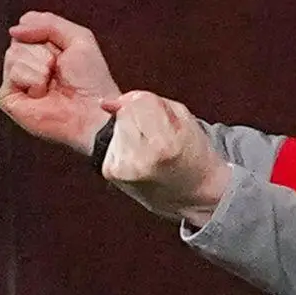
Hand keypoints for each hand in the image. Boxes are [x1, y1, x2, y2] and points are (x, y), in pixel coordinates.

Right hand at [0, 10, 123, 153]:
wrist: (92, 110)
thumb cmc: (90, 79)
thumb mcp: (78, 38)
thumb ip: (48, 23)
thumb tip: (13, 30)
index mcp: (41, 49)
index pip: (26, 26)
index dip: (44, 34)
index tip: (62, 51)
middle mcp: (26, 64)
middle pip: (18, 40)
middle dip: (43, 52)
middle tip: (57, 70)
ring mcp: (16, 82)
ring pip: (13, 54)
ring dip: (39, 66)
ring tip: (51, 83)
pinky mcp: (8, 98)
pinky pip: (13, 74)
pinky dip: (33, 80)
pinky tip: (42, 94)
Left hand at [101, 90, 230, 228]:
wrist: (192, 194)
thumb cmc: (192, 151)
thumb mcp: (182, 118)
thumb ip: (145, 100)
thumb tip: (103, 103)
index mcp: (164, 146)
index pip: (139, 102)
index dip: (152, 105)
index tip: (167, 122)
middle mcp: (140, 161)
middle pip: (125, 113)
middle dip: (140, 118)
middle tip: (160, 138)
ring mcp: (122, 170)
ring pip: (116, 125)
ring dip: (131, 131)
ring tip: (150, 148)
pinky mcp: (111, 172)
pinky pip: (111, 141)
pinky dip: (123, 144)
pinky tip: (139, 156)